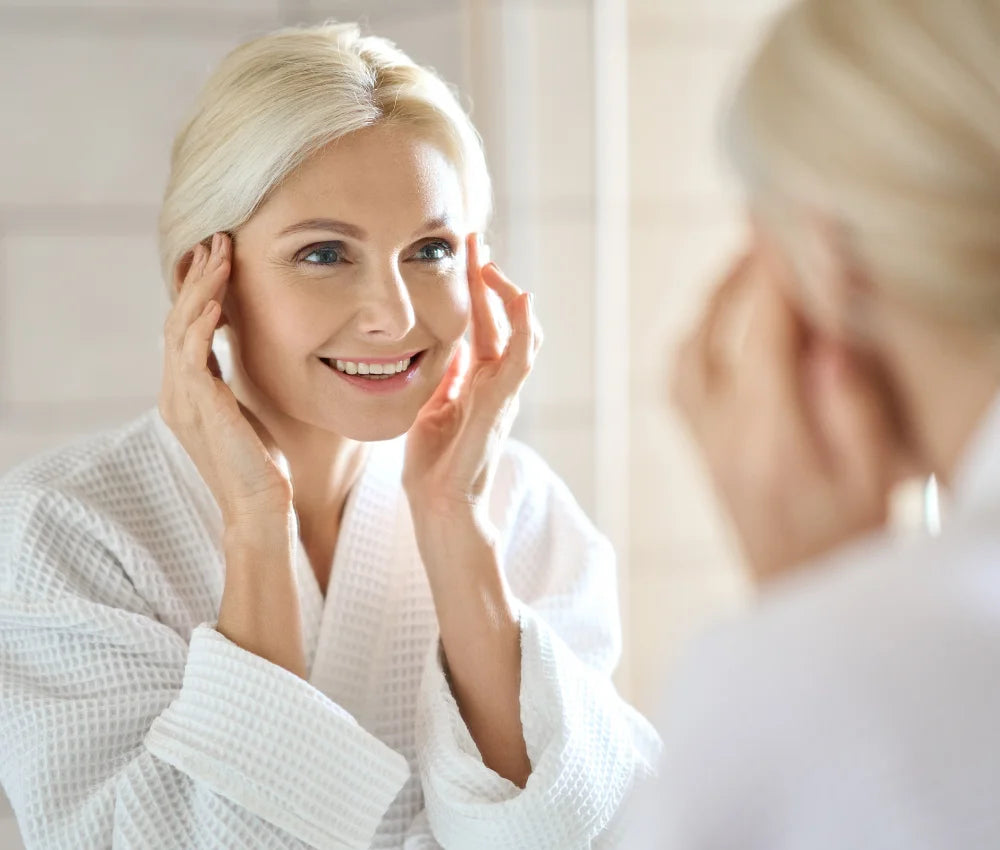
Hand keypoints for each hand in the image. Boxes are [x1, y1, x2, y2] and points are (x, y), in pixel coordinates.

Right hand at [159, 232, 291, 525]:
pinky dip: (202, 327)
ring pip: (181, 329)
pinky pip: (193, 358)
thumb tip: (239, 352)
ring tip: (220, 254)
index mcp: (185, 390)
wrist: (259, 506)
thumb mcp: (243, 410)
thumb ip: (231, 382)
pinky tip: (217, 303)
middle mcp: (176, 392)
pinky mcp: (200, 410)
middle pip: (177, 319)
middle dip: (197, 277)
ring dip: (202, 289)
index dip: (197, 289)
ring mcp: (183, 401)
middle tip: (216, 239)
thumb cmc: (260, 462)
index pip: (185, 327)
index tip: (216, 256)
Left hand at [403, 235, 542, 528]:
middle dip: (489, 278)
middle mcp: (495, 382)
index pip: (483, 323)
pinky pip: (520, 359)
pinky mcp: (501, 405)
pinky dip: (524, 328)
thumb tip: (450, 348)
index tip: (463, 253)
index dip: (476, 288)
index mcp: (477, 381)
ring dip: (506, 294)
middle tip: (473, 240)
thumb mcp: (432, 408)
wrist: (439, 506)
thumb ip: (446, 378)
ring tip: (489, 262)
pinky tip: (521, 299)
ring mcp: (502, 393)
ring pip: (520, 332)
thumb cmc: (434, 465)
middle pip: (502, 319)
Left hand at [671, 244, 909, 582]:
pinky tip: (725, 324)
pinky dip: (697, 339)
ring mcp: (705, 445)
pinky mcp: (702, 453)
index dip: (783, 267)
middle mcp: (724, 436)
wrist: (805, 604)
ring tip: (749, 264)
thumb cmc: (855, 544)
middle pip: (716, 332)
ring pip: (686, 354)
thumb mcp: (877, 478)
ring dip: (713, 301)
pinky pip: (678, 382)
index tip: (797, 213)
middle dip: (743, 270)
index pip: (768, 332)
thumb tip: (824, 333)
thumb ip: (853, 402)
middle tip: (771, 224)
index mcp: (772, 438)